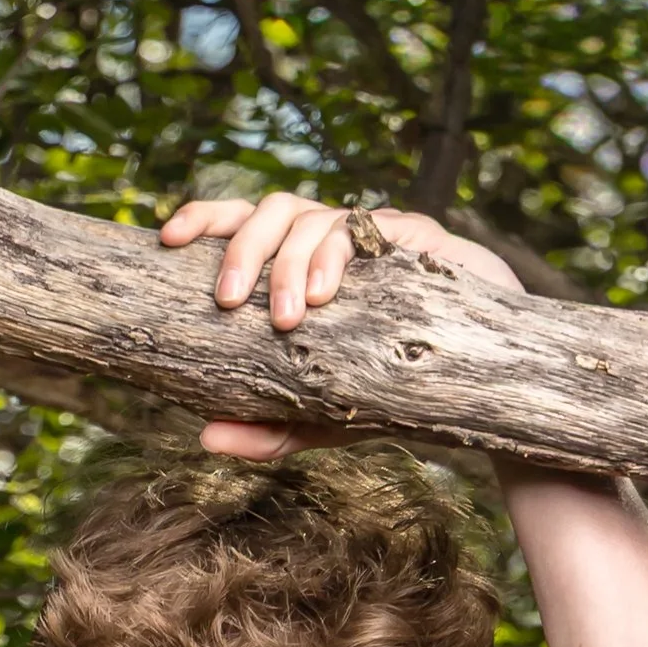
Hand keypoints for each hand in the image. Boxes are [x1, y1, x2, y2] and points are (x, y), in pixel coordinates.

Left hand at [158, 191, 523, 459]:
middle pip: (275, 209)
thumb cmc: (390, 390)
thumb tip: (204, 438)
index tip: (168, 241)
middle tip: (229, 302)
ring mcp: (374, 233)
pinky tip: (329, 294)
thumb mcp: (321, 418)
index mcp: (298, 263)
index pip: (243, 219)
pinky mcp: (416, 238)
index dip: (205, 219)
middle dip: (245, 249)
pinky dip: (341, 256)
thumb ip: (265, 431)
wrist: (478, 388)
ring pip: (318, 218)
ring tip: (287, 317)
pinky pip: (371, 228)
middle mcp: (331, 237)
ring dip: (292, 262)